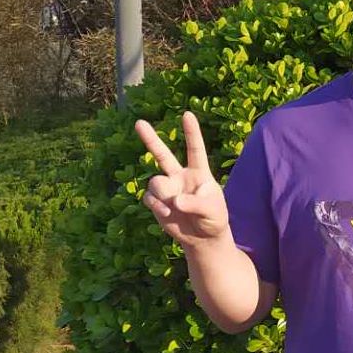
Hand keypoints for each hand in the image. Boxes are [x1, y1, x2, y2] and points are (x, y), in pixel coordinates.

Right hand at [135, 111, 230, 247]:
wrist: (202, 238)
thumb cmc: (213, 218)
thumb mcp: (212, 210)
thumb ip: (195, 203)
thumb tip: (175, 200)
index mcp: (198, 172)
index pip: (195, 149)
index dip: (191, 132)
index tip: (187, 114)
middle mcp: (180, 176)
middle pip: (162, 154)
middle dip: (150, 139)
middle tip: (139, 122)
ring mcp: (167, 188)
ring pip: (155, 182)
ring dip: (163, 196)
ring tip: (173, 208)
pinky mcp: (157, 201)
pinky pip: (149, 197)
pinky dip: (156, 206)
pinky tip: (167, 214)